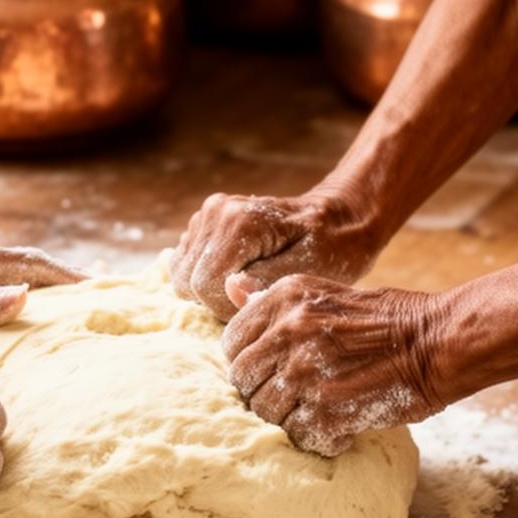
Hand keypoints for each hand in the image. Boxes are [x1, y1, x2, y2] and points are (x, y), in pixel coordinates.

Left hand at [0, 238, 82, 349]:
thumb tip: (24, 297)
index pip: (30, 265)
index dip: (67, 279)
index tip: (103, 294)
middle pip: (23, 276)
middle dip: (59, 293)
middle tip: (93, 320)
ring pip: (1, 295)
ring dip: (31, 310)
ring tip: (60, 342)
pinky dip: (0, 327)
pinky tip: (4, 356)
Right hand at [171, 184, 373, 321]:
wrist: (336, 220)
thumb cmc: (330, 249)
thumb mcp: (309, 271)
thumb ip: (267, 281)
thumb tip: (230, 289)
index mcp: (239, 222)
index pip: (204, 284)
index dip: (226, 305)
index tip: (259, 301)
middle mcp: (215, 212)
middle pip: (186, 281)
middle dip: (217, 298)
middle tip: (255, 293)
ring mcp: (206, 215)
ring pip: (181, 275)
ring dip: (211, 289)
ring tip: (250, 281)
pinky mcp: (203, 223)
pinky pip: (186, 264)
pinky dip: (207, 276)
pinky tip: (240, 271)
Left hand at [222, 270, 450, 455]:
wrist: (435, 342)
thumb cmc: (381, 319)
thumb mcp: (322, 292)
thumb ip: (272, 298)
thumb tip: (230, 285)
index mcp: (284, 299)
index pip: (231, 343)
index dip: (249, 361)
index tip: (271, 368)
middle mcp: (289, 332)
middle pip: (243, 381)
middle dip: (264, 392)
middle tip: (295, 394)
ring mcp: (306, 373)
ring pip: (265, 413)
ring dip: (289, 417)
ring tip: (320, 407)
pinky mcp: (327, 410)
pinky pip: (298, 436)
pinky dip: (318, 436)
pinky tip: (339, 423)